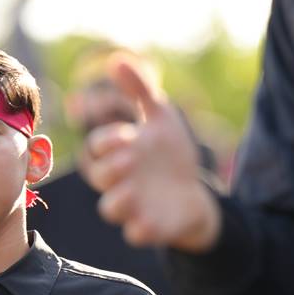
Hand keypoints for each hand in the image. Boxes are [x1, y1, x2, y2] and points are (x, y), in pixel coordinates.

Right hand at [86, 52, 221, 251]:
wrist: (195, 193)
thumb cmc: (169, 155)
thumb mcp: (160, 118)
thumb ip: (139, 90)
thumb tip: (115, 59)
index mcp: (116, 155)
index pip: (98, 149)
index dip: (108, 141)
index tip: (127, 134)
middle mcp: (118, 182)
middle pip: (100, 178)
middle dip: (111, 167)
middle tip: (131, 158)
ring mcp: (132, 207)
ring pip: (111, 209)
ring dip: (118, 200)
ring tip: (133, 190)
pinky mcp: (149, 228)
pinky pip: (136, 234)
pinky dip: (139, 230)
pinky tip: (148, 222)